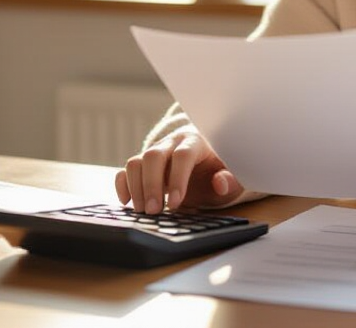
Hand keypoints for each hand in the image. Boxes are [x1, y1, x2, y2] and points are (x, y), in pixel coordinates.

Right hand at [115, 126, 244, 213]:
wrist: (208, 162)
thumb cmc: (220, 170)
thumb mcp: (233, 177)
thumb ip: (230, 181)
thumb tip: (220, 183)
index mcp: (196, 143)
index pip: (183, 156)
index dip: (177, 179)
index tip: (175, 204)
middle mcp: (172, 143)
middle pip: (153, 156)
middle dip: (151, 185)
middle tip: (153, 211)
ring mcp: (156, 152)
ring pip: (136, 161)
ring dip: (136, 187)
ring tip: (144, 211)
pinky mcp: (144, 164)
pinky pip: (126, 170)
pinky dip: (123, 184)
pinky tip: (127, 202)